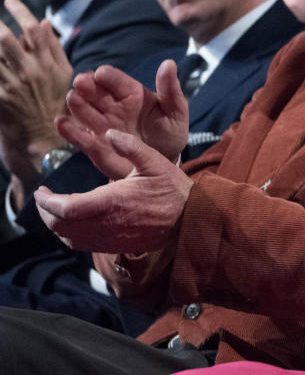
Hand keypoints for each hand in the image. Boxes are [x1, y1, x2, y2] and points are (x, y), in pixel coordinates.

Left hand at [0, 0, 72, 198]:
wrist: (45, 146)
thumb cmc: (55, 111)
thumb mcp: (62, 78)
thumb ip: (53, 50)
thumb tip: (43, 23)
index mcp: (51, 65)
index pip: (36, 30)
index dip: (21, 12)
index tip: (10, 0)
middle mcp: (33, 73)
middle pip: (7, 38)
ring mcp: (13, 86)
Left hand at [34, 128, 193, 252]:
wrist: (190, 218)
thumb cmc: (173, 188)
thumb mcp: (156, 161)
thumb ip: (131, 146)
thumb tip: (108, 133)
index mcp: (114, 201)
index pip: (67, 209)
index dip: (47, 202)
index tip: (41, 191)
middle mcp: (108, 223)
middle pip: (61, 226)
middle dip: (46, 213)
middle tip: (44, 198)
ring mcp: (110, 237)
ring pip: (69, 238)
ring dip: (56, 225)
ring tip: (54, 209)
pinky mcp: (115, 245)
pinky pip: (82, 245)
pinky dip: (69, 235)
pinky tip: (72, 223)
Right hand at [56, 60, 187, 177]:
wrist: (163, 160)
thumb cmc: (170, 131)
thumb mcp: (176, 111)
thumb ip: (170, 90)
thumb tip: (169, 63)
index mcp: (131, 92)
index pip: (115, 79)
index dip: (107, 75)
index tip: (101, 74)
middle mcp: (112, 105)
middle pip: (94, 91)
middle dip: (86, 85)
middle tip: (80, 83)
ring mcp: (101, 123)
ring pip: (84, 110)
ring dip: (77, 104)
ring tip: (72, 99)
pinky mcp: (94, 144)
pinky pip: (79, 136)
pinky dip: (69, 130)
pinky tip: (62, 123)